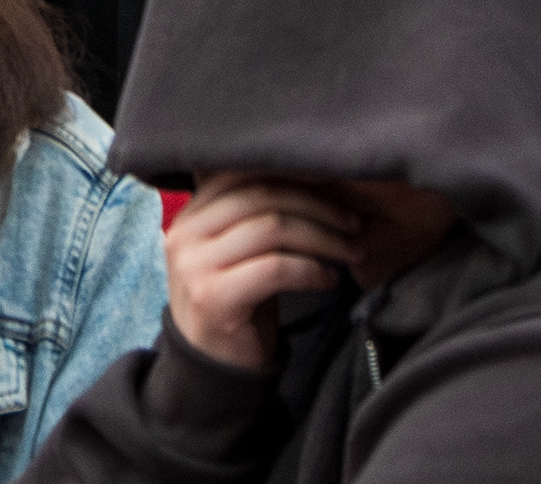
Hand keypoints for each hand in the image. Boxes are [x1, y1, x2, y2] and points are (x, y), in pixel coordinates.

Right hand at [165, 175, 358, 372]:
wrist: (212, 369)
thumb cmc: (239, 302)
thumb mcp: (240, 250)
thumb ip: (260, 213)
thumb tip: (318, 176)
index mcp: (192, 213)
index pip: (245, 171)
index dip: (294, 171)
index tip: (335, 181)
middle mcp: (185, 233)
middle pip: (262, 195)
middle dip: (318, 206)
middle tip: (355, 223)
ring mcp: (195, 265)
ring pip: (273, 227)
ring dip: (324, 238)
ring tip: (352, 251)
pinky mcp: (214, 297)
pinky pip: (276, 268)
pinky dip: (311, 270)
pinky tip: (330, 280)